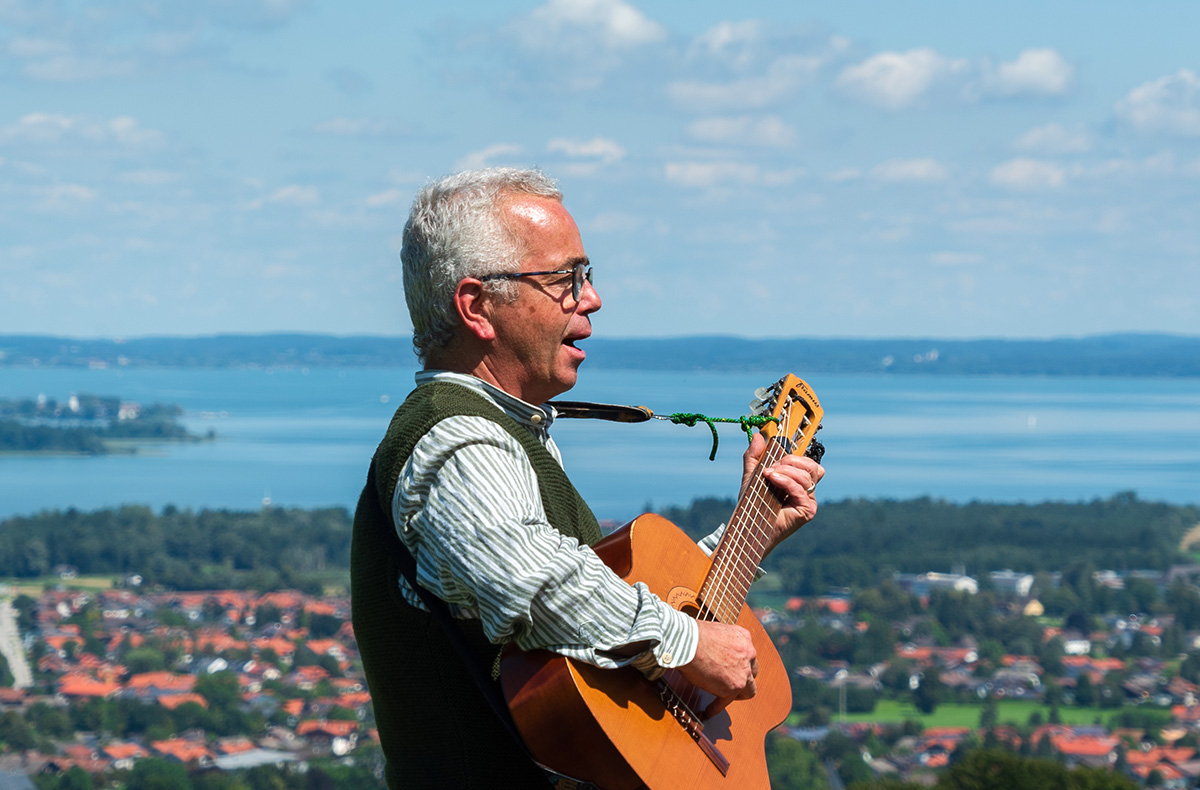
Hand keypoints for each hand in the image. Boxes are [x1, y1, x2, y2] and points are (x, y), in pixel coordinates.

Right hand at [678, 619, 758, 717]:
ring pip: (749, 690)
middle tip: (732, 681)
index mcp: (744, 637)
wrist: (686, 642)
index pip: (748, 655)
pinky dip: (717, 707)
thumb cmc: (693, 634)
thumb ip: (722, 642)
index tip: (733, 668)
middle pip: (753, 671)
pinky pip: (726, 701)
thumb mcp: (716, 631)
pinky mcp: (732, 687)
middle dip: (744, 677)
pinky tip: (709, 710)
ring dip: (738, 694)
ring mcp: (742, 673)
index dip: (741, 663)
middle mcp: (748, 654)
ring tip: (727, 698)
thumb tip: (713, 651)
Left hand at [740, 432, 823, 554]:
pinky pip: (801, 489)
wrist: (747, 528)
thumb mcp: (751, 476)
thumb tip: (759, 435)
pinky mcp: (807, 511)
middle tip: (771, 466)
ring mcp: (809, 501)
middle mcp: (806, 491)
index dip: (796, 453)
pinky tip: (773, 480)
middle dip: (791, 461)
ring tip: (768, 475)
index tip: (778, 448)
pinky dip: (786, 481)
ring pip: (807, 476)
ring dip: (786, 470)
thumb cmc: (751, 505)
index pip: (807, 462)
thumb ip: (755, 456)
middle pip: (812, 466)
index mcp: (797, 482)